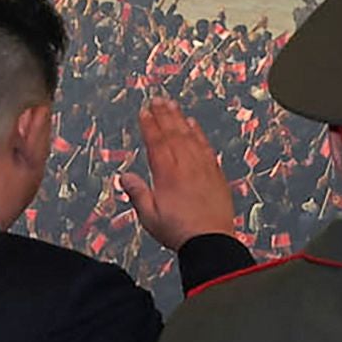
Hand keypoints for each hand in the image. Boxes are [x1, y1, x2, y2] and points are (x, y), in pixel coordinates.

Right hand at [117, 98, 239, 249]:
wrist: (211, 241)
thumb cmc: (179, 231)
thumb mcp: (150, 216)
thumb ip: (138, 193)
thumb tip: (125, 176)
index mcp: (167, 174)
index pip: (156, 142)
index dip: (149, 125)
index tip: (144, 112)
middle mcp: (186, 166)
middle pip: (173, 133)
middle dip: (164, 115)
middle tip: (157, 100)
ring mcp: (203, 168)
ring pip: (190, 136)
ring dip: (180, 119)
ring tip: (172, 105)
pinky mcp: (216, 174)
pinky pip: (206, 147)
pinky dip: (199, 133)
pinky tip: (194, 125)